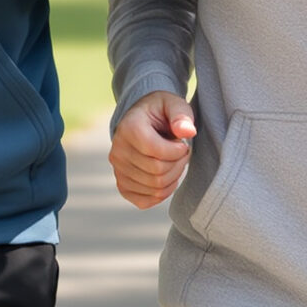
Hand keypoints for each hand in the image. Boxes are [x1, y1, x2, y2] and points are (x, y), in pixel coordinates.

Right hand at [109, 91, 195, 207]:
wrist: (143, 120)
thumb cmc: (161, 112)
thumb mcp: (174, 105)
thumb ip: (182, 116)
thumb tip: (188, 132)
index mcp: (129, 128)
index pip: (157, 153)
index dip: (179, 152)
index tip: (184, 144)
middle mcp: (118, 150)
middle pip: (157, 173)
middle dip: (178, 164)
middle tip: (183, 154)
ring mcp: (117, 170)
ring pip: (154, 188)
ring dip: (173, 178)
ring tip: (174, 162)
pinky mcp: (122, 185)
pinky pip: (144, 201)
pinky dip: (162, 194)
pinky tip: (167, 177)